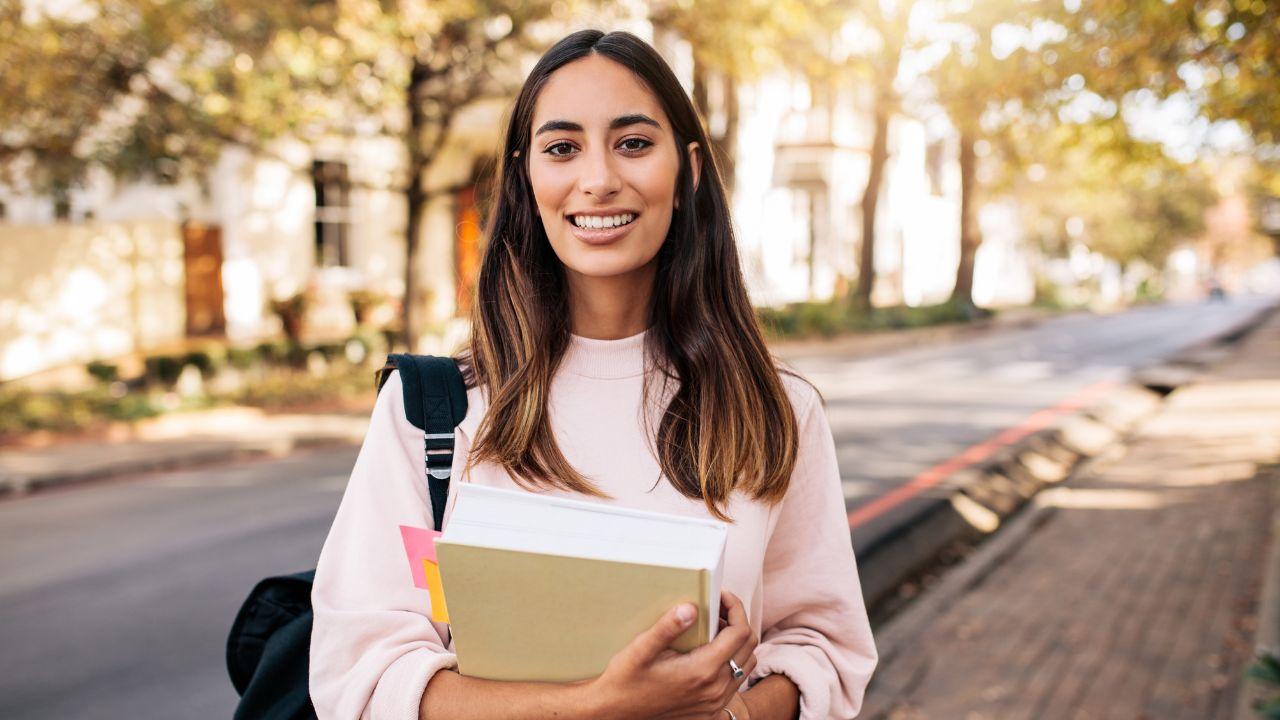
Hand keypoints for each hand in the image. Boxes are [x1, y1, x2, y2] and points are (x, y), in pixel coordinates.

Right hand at [588, 589, 758, 719]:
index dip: (735, 607)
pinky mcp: (711, 709)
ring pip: (746, 664)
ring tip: (714, 627)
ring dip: (737, 642)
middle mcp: (715, 689)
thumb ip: (667, 628)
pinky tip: (709, 651)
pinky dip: (732, 661)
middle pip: (749, 646)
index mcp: (702, 670)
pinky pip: (736, 681)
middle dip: (738, 620)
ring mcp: (715, 702)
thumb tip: (690, 608)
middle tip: (717, 606)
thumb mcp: (641, 649)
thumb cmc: (625, 680)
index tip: (720, 594)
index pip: (739, 632)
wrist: (616, 713)